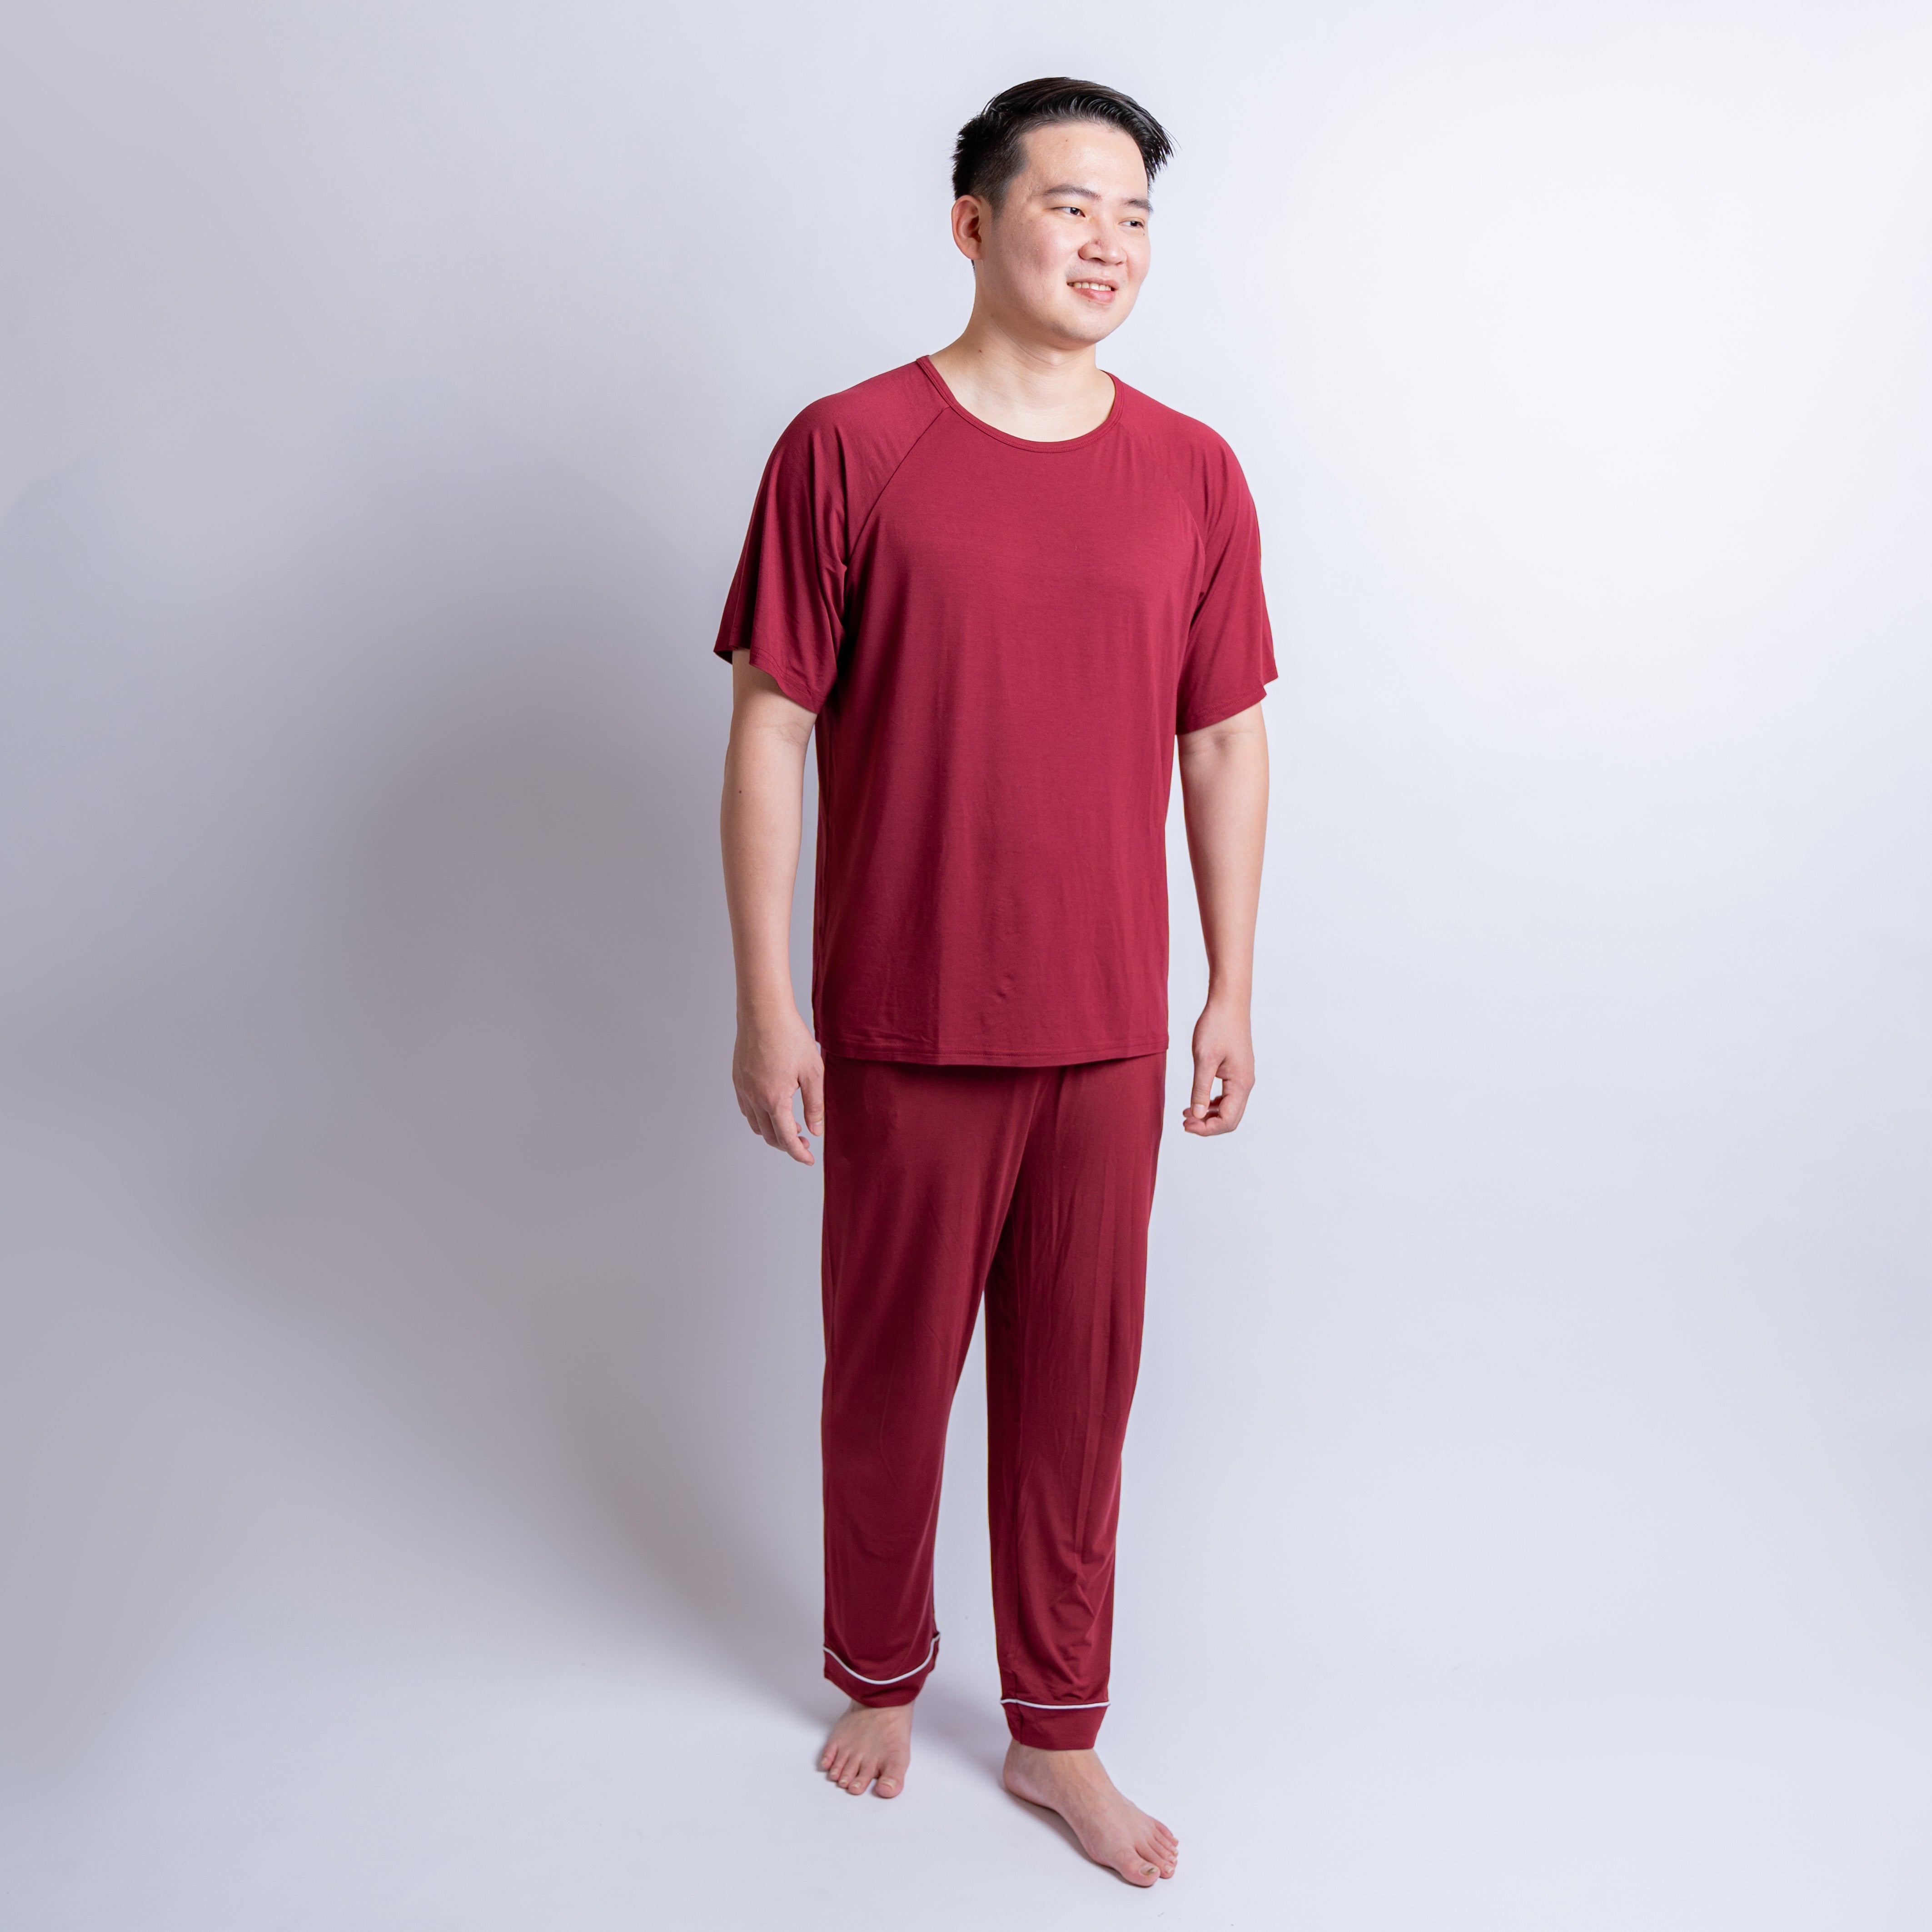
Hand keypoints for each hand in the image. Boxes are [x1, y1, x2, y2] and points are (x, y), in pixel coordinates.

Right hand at [732, 1006, 824, 1163]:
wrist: (763, 1011)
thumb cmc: (790, 1037)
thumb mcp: (813, 1071)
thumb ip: (815, 1104)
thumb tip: (816, 1130)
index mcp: (774, 1099)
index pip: (787, 1138)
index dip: (799, 1154)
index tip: (809, 1160)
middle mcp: (754, 1098)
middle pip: (769, 1136)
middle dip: (788, 1144)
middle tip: (805, 1141)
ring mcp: (743, 1089)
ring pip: (755, 1125)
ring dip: (773, 1132)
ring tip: (791, 1124)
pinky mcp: (738, 1079)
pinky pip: (746, 1109)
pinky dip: (759, 1118)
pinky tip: (773, 1108)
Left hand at [1182, 999, 1253, 1136]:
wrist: (1229, 1003)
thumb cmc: (1217, 1026)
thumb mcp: (1204, 1059)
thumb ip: (1200, 1089)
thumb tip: (1196, 1115)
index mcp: (1241, 1084)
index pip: (1228, 1120)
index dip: (1206, 1129)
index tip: (1186, 1124)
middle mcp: (1246, 1083)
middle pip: (1231, 1118)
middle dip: (1208, 1125)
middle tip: (1184, 1123)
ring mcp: (1243, 1077)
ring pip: (1229, 1108)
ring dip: (1209, 1115)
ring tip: (1187, 1114)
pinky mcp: (1237, 1070)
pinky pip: (1228, 1095)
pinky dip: (1212, 1103)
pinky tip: (1197, 1101)